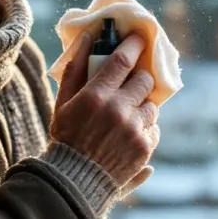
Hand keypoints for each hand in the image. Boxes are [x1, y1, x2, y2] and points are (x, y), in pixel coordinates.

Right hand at [49, 31, 160, 187]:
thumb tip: (87, 37)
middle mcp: (118, 111)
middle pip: (145, 80)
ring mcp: (134, 130)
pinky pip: (154, 128)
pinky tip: (128, 134)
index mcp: (96, 96)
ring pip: (151, 105)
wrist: (75, 181)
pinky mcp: (145, 148)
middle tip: (130, 85)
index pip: (123, 60)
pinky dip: (144, 128)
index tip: (139, 39)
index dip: (133, 46)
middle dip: (139, 79)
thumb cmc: (66, 136)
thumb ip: (75, 67)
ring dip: (141, 106)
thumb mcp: (63, 101)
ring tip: (126, 115)